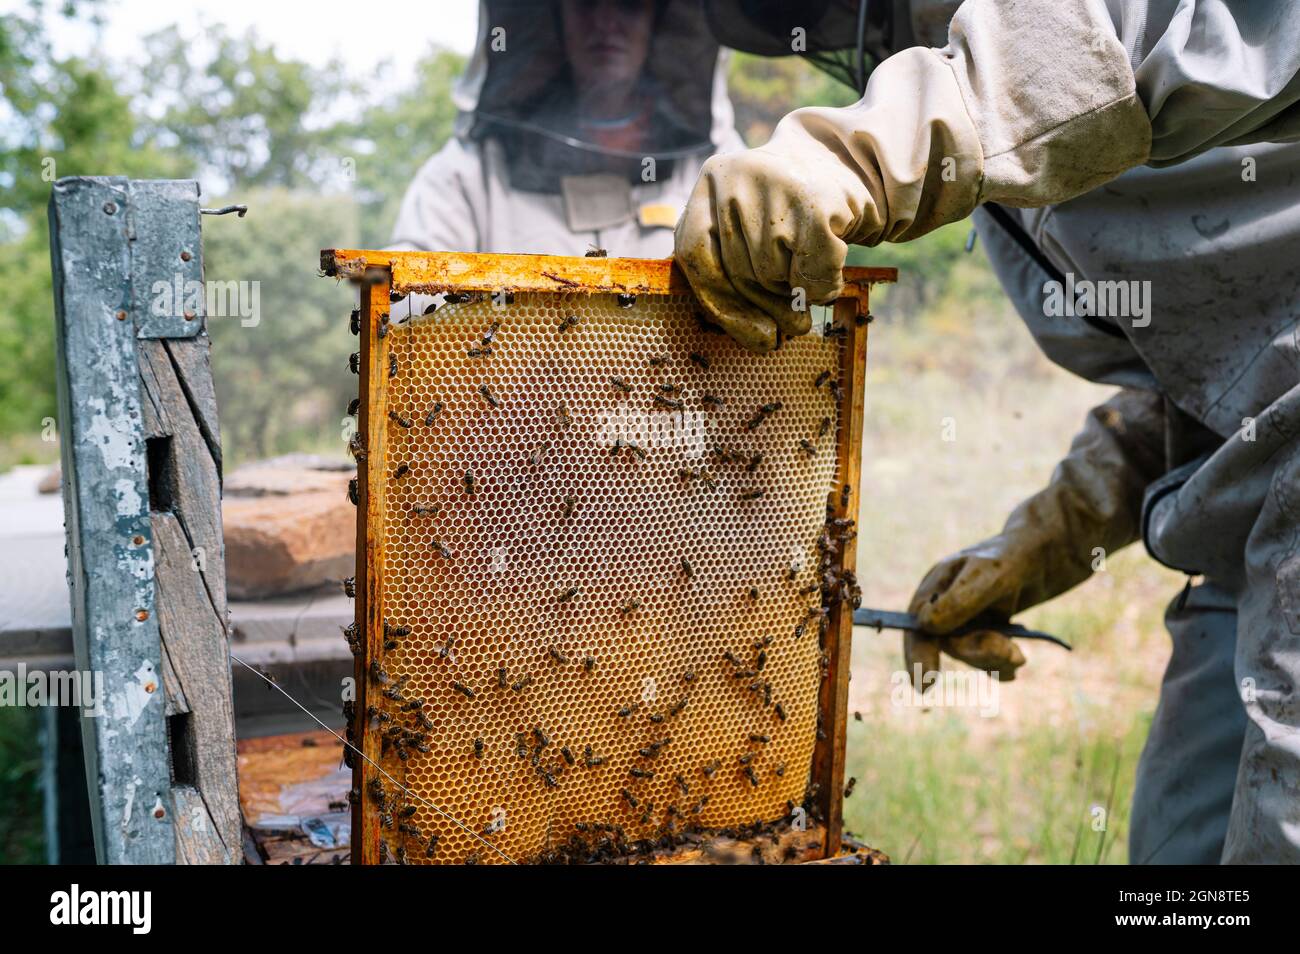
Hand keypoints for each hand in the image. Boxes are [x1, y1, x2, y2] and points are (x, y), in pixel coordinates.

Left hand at [674, 47, 983, 352]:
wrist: (848, 161)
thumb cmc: (792, 209)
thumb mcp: (748, 224)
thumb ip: (733, 267)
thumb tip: (757, 335)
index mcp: (710, 182)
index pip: (696, 254)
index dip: (720, 302)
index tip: (751, 333)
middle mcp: (737, 178)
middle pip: (738, 271)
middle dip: (766, 305)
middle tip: (792, 323)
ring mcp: (775, 186)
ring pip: (773, 275)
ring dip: (796, 292)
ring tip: (809, 280)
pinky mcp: (815, 202)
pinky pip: (811, 273)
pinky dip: (823, 285)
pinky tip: (830, 276)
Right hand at [904, 538, 1029, 685]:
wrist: (1042, 556)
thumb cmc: (1011, 559)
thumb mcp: (988, 576)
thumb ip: (960, 601)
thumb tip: (927, 627)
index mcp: (933, 589)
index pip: (917, 628)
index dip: (918, 656)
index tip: (926, 684)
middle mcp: (942, 608)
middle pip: (946, 646)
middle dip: (978, 653)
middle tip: (1015, 655)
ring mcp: (962, 623)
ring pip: (968, 656)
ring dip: (994, 659)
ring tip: (1020, 654)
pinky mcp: (982, 634)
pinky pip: (984, 662)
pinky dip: (1001, 667)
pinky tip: (1015, 661)